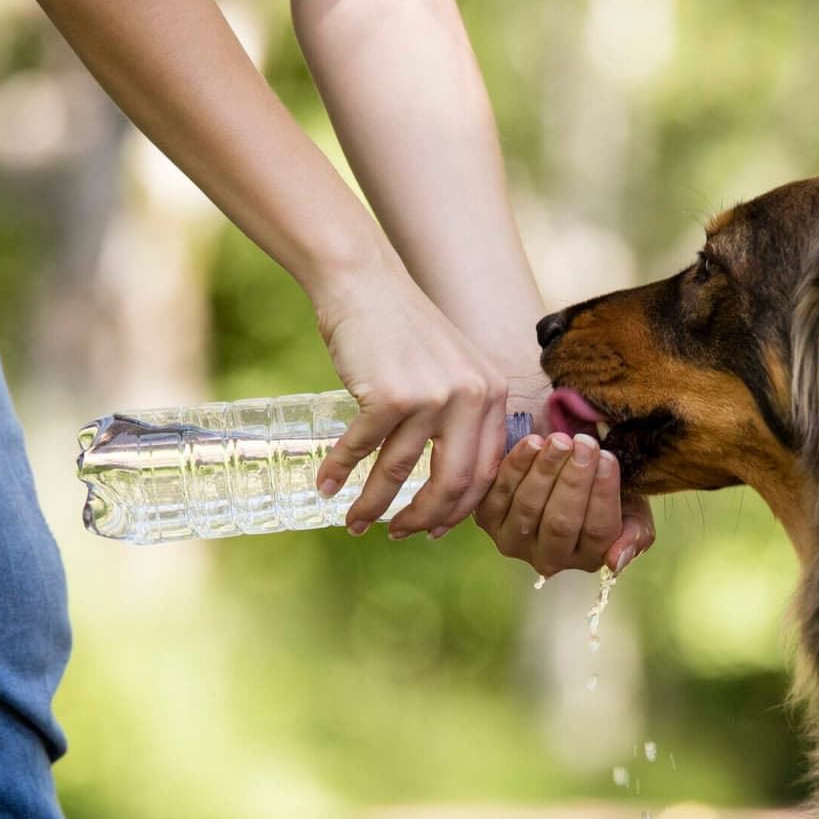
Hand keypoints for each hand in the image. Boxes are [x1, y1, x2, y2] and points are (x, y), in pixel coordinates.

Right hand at [312, 262, 507, 538]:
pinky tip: (326, 485)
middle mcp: (470, 397)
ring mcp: (431, 396)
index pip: (486, 471)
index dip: (460, 509)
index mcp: (492, 393)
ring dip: (373, 504)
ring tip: (355, 522)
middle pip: (452, 483)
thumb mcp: (452, 369)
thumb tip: (448, 484)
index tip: (436, 528)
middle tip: (399, 535)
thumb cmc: (402, 330)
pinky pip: (362, 448)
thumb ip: (461, 416)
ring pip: (400, 471)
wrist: (364, 283)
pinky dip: (339, 470)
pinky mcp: (389, 395)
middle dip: (422, 519)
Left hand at [474, 432, 656, 575]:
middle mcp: (548, 559)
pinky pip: (499, 493)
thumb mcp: (631, 509)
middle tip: (585, 444)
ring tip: (560, 440)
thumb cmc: (600, 487)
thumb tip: (616, 561)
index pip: (597, 531)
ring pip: (529, 507)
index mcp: (588, 557)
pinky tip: (533, 443)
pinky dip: (516, 466)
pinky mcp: (486, 518)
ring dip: (546, 470)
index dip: (603, 494)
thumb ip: (635, 534)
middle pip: (561, 523)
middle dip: (574, 481)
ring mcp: (513, 541)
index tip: (608, 458)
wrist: (564, 466)